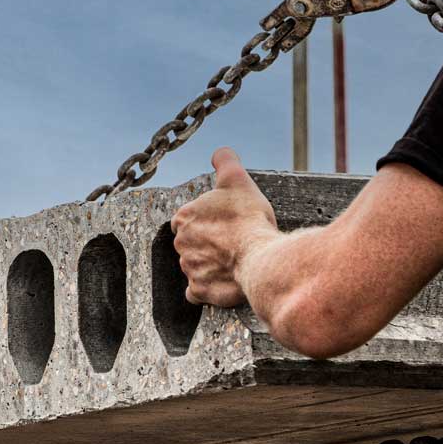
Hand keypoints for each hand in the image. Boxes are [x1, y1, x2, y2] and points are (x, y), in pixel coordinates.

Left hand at [170, 148, 277, 306]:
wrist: (261, 258)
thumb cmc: (249, 219)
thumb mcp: (238, 181)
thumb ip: (226, 162)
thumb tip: (220, 152)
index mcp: (184, 217)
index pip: (189, 218)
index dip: (209, 220)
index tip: (226, 223)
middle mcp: (181, 244)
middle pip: (192, 242)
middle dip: (209, 242)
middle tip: (232, 241)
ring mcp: (189, 269)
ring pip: (195, 265)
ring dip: (209, 264)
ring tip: (233, 261)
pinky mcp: (199, 290)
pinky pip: (196, 291)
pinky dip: (206, 288)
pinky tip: (221, 282)